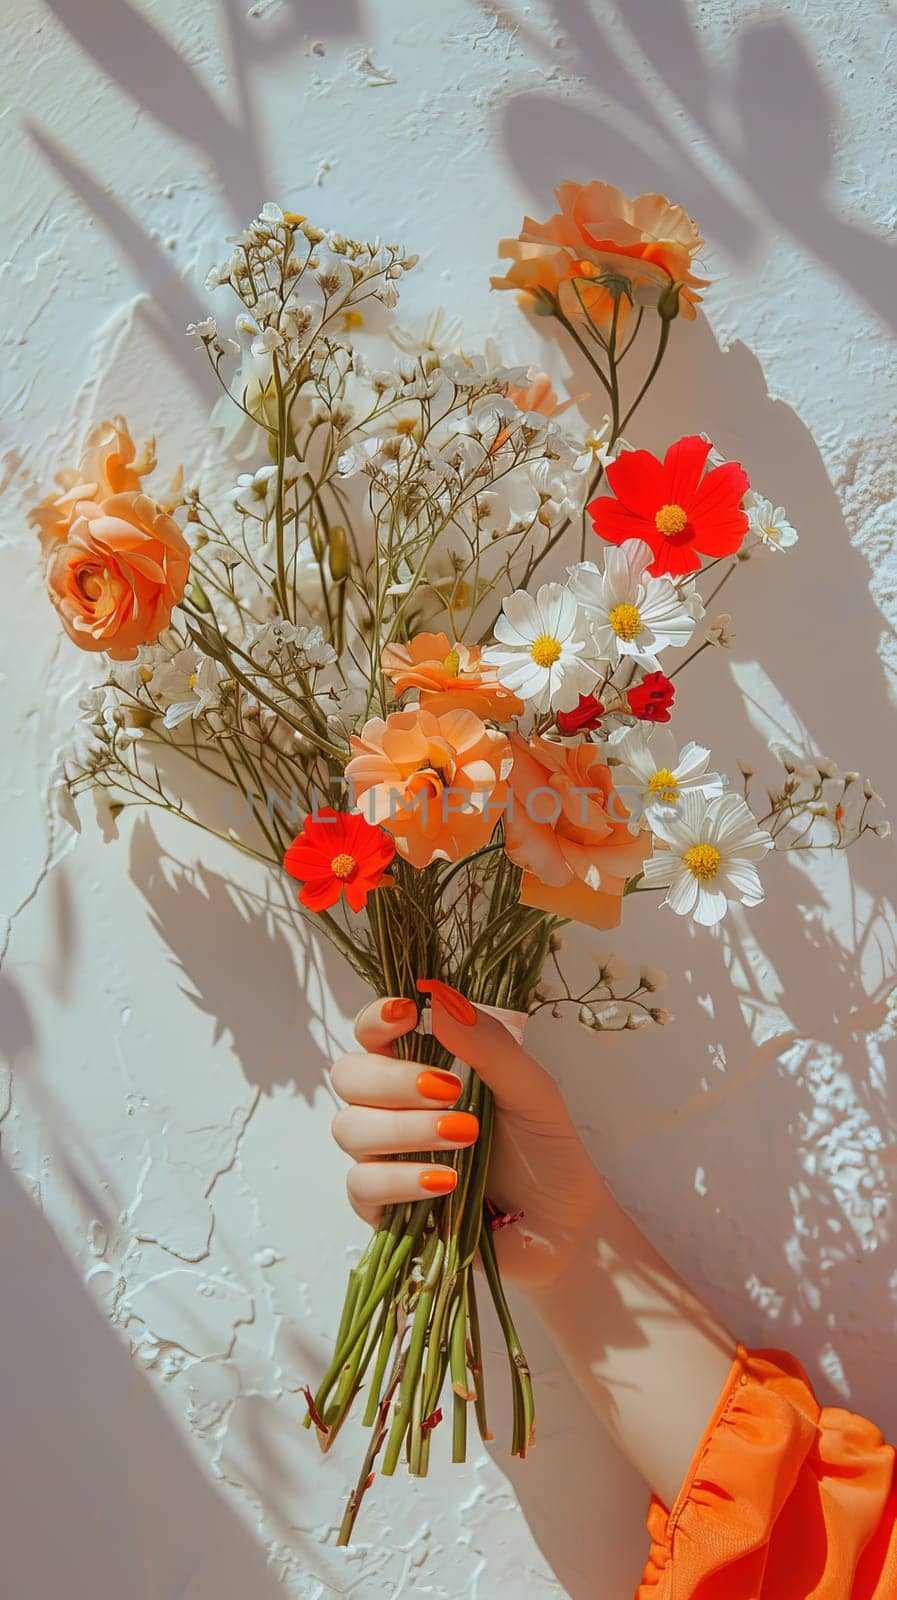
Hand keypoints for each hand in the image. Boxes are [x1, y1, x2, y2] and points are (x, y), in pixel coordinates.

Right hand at [329, 980, 604, 1290]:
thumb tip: (440, 1000)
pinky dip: (401, 1178)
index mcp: (421, 1067)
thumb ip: (488, 1045)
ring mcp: (384, 1158)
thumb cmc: (545, 1150)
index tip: (406, 1013)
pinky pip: (362, 1185)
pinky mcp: (384, 1208)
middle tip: (448, 1090)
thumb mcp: (530, 1089)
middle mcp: (393, 1108)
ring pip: (350, 1129)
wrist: (564, 1226)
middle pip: (349, 1076)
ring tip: (465, 1136)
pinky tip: (445, 1181)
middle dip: (391, 1079)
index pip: (373, 1033)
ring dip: (406, 1129)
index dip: (377, 1018)